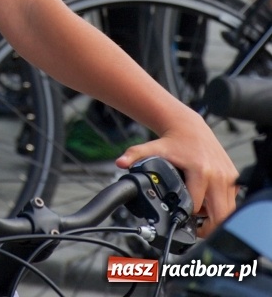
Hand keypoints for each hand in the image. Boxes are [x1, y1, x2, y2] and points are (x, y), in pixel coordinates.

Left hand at [116, 111, 238, 236]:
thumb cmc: (174, 140)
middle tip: (196, 230)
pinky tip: (210, 204)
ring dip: (216, 218)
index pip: (196, 206)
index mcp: (199, 170)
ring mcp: (228, 176)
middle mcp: (217, 175)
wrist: (189, 126)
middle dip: (208, 228)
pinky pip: (232, 200)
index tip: (180, 218)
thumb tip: (120, 163)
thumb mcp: (154, 148)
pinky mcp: (234, 176)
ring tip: (202, 218)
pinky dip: (222, 206)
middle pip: (219, 214)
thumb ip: (136, 155)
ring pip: (228, 210)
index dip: (187, 216)